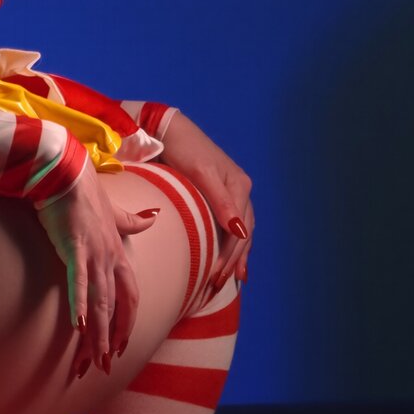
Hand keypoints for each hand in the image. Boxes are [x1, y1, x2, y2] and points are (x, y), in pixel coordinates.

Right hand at [36, 157, 158, 376]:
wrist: (67, 170)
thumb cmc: (84, 190)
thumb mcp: (113, 210)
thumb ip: (132, 221)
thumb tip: (154, 217)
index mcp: (117, 251)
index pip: (130, 294)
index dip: (127, 320)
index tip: (120, 344)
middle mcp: (110, 256)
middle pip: (116, 305)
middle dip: (111, 338)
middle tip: (103, 366)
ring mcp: (93, 253)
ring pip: (100, 302)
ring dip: (97, 334)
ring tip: (91, 360)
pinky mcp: (74, 247)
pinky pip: (79, 282)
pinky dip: (81, 305)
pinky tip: (79, 326)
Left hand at [159, 112, 254, 288]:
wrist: (169, 130)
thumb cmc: (184, 148)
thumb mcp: (202, 173)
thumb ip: (222, 202)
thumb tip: (240, 232)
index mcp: (240, 187)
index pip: (240, 232)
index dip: (230, 257)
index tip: (216, 278)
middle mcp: (240, 191)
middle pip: (243, 234)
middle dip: (233, 261)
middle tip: (218, 284)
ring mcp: (231, 193)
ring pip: (240, 231)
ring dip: (236, 256)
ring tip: (231, 278)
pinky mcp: (219, 194)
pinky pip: (231, 224)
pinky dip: (231, 243)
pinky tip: (229, 256)